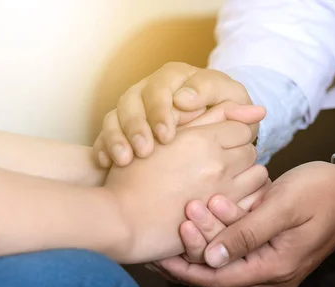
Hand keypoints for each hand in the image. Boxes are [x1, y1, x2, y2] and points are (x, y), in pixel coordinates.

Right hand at [93, 62, 254, 166]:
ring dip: (119, 137)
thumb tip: (220, 106)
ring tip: (127, 160)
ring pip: (114, 116)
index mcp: (177, 76)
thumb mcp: (231, 103)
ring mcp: (132, 107)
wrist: (207, 132)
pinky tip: (106, 163)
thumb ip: (229, 104)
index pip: (162, 87)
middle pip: (133, 100)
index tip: (168, 135)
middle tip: (147, 150)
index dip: (163, 111)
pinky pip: (103, 134)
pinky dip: (103, 147)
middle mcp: (150, 88)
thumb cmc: (224, 113)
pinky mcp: (119, 127)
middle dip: (137, 126)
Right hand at [103, 120, 267, 263]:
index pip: (242, 129)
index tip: (217, 142)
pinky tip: (227, 199)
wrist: (122, 219)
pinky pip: (252, 203)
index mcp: (203, 140)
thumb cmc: (135, 176)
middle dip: (239, 153)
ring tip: (225, 180)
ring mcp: (222, 193)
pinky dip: (246, 199)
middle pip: (251, 151)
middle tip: (219, 161)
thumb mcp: (167, 137)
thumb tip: (256, 109)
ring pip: (258, 177)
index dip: (231, 133)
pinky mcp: (222, 218)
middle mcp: (219, 165)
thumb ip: (206, 117)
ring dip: (246, 175)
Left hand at [157, 162, 334, 286]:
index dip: (186, 268)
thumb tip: (210, 258)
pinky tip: (213, 211)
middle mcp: (273, 274)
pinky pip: (241, 248)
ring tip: (192, 210)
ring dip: (210, 236)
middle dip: (195, 246)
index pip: (218, 279)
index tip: (161, 252)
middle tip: (180, 216)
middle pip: (220, 271)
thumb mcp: (282, 207)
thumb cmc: (322, 192)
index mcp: (275, 268)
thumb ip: (246, 233)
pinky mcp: (275, 250)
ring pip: (229, 258)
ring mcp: (275, 264)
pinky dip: (225, 231)